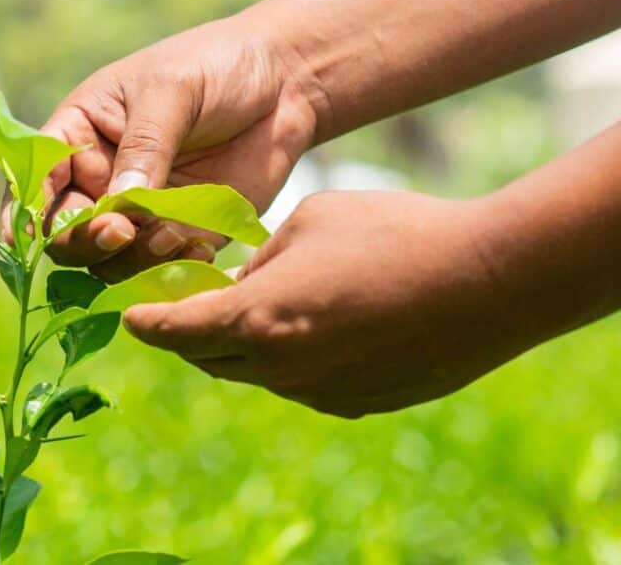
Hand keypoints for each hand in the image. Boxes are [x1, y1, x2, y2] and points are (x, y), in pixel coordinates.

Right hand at [3, 13, 325, 281]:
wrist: (286, 82)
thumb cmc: (218, 66)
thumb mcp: (172, 91)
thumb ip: (144, 146)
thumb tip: (119, 205)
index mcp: (81, 133)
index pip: (36, 179)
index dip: (25, 212)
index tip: (26, 237)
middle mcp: (102, 179)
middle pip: (67, 233)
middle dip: (84, 240)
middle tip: (121, 231)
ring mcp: (142, 211)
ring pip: (111, 259)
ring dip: (132, 258)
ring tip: (172, 236)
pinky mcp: (183, 231)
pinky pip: (163, 265)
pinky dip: (174, 267)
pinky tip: (200, 248)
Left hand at [123, 190, 535, 417]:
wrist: (489, 282)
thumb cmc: (396, 232)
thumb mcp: (313, 217)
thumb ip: (266, 254)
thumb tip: (252, 280)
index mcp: (259, 319)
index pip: (178, 332)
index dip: (149, 324)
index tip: (132, 318)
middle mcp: (282, 370)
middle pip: (212, 360)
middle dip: (193, 335)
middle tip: (193, 305)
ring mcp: (323, 394)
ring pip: (262, 373)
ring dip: (248, 345)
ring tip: (265, 306)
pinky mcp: (360, 403)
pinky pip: (307, 382)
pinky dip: (295, 357)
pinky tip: (323, 323)